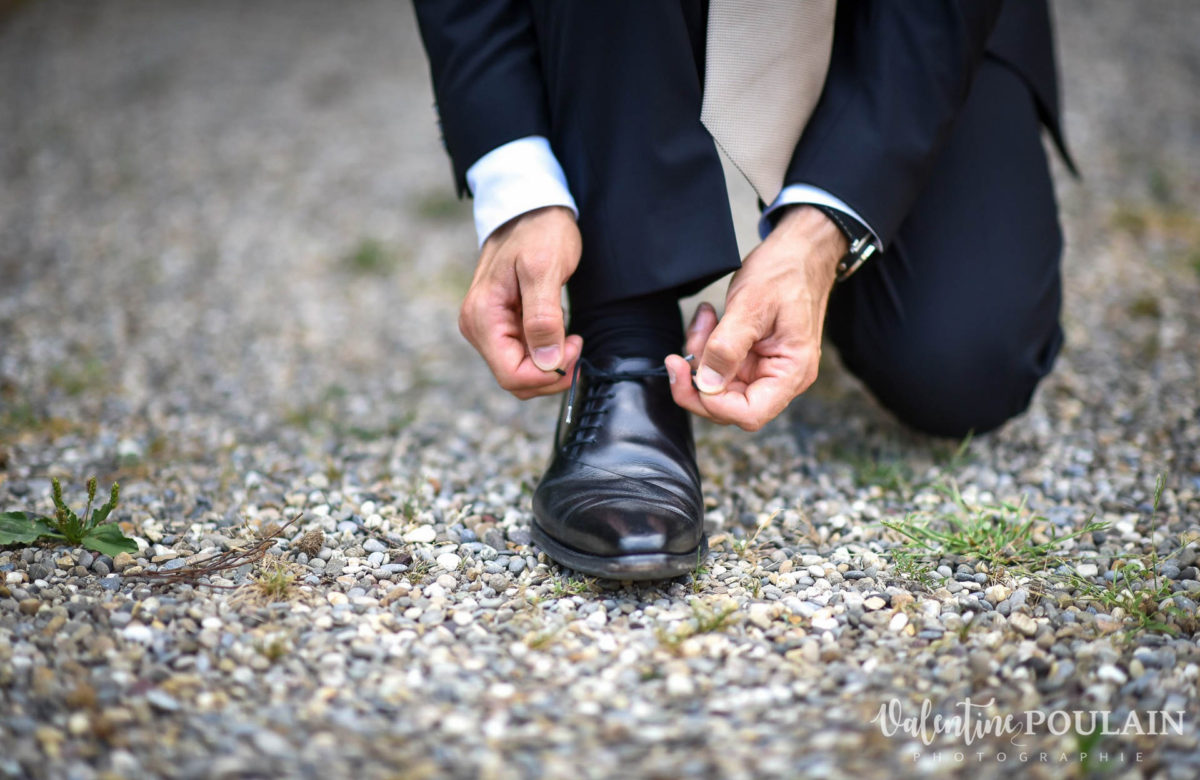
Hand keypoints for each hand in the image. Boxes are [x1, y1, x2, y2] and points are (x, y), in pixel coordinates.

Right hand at [459, 206, 582, 398]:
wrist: (531, 209)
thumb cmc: (538, 232)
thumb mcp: (544, 269)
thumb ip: (543, 318)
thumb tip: (546, 362)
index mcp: (482, 318)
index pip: (512, 375)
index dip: (547, 374)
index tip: (573, 347)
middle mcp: (478, 328)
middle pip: (516, 380)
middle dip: (551, 372)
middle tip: (576, 343)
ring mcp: (489, 328)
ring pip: (521, 372)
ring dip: (550, 364)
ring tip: (569, 334)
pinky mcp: (502, 326)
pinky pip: (524, 356)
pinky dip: (546, 353)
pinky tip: (559, 331)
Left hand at [664, 205, 847, 430]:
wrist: (800, 251)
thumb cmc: (785, 272)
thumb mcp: (751, 306)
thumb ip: (726, 348)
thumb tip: (706, 386)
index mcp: (792, 372)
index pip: (749, 413)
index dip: (712, 403)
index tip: (687, 374)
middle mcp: (781, 379)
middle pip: (728, 406)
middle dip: (699, 379)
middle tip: (683, 348)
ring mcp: (766, 370)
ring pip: (719, 386)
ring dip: (701, 357)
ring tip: (704, 320)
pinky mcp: (753, 359)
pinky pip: (720, 365)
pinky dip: (707, 346)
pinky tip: (708, 319)